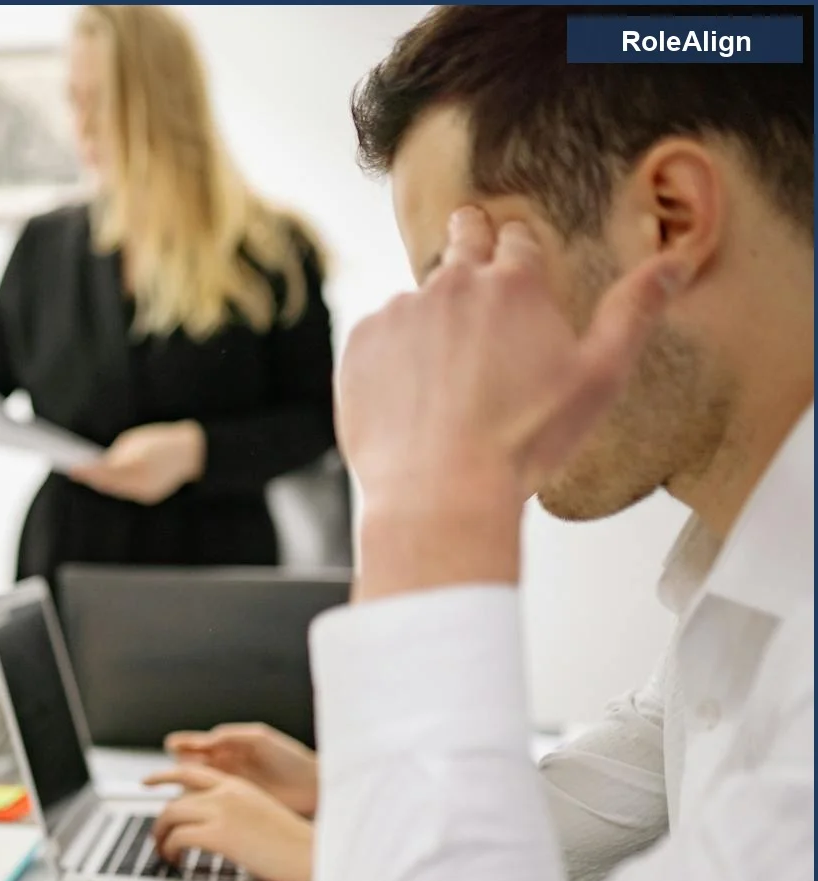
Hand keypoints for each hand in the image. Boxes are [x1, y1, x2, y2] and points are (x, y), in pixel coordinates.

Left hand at [67, 420, 204, 503]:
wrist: (193, 453)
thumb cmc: (161, 441)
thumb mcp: (137, 441)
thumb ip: (118, 454)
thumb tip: (100, 464)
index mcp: (139, 464)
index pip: (107, 471)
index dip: (89, 471)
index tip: (73, 467)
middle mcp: (142, 482)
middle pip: (109, 483)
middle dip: (91, 477)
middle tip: (74, 470)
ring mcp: (146, 493)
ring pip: (116, 489)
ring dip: (100, 482)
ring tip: (84, 474)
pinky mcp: (149, 497)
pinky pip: (126, 492)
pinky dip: (114, 485)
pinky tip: (101, 480)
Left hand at [146, 762, 313, 880]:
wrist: (310, 854)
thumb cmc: (291, 843)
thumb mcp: (259, 812)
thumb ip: (232, 809)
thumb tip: (209, 820)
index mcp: (237, 786)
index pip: (191, 772)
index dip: (163, 775)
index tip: (147, 781)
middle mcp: (226, 793)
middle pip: (175, 799)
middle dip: (159, 820)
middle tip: (155, 836)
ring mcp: (222, 811)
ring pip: (171, 816)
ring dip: (161, 836)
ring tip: (164, 852)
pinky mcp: (219, 834)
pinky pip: (179, 837)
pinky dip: (170, 850)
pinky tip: (175, 860)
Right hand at [164, 722, 318, 816]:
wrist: (313, 787)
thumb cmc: (291, 758)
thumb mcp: (260, 739)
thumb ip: (232, 736)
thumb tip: (206, 739)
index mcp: (228, 746)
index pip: (196, 744)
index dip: (181, 744)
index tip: (171, 745)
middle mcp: (224, 766)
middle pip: (189, 767)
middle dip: (177, 767)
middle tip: (173, 770)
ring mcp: (227, 787)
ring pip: (194, 787)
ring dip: (184, 788)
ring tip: (182, 788)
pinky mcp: (233, 806)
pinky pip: (207, 806)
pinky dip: (197, 806)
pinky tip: (194, 807)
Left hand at [338, 205, 681, 598]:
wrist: (440, 490)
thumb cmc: (522, 442)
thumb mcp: (598, 378)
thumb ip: (633, 311)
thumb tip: (674, 263)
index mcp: (514, 283)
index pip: (517, 236)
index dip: (518, 251)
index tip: (516, 269)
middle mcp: (452, 283)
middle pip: (463, 237)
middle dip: (471, 244)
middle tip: (476, 283)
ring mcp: (400, 311)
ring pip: (418, 296)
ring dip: (431, 317)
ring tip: (444, 374)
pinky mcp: (359, 343)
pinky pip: (378, 333)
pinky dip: (391, 354)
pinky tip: (410, 394)